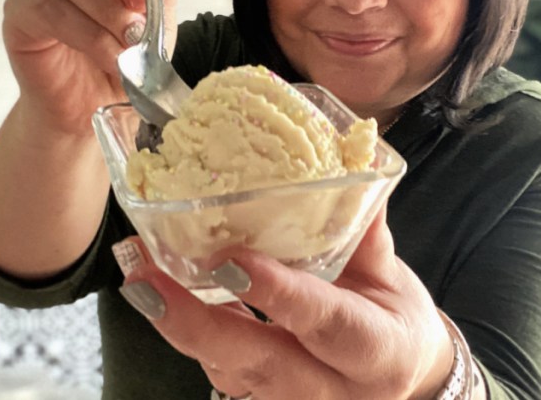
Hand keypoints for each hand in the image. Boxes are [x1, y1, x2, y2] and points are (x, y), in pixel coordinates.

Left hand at [118, 209, 453, 399]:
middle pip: (260, 362)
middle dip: (198, 322)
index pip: (326, 323)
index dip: (278, 293)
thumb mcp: (390, 275)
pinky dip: (188, 333)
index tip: (230, 260)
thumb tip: (351, 163)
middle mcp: (334, 389)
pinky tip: (156, 294)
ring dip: (179, 326)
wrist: (402, 377)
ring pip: (229, 372)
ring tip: (138, 279)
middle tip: (147, 278)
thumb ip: (363, 228)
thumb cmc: (392, 318)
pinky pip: (221, 371)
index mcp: (378, 350)